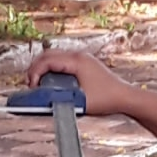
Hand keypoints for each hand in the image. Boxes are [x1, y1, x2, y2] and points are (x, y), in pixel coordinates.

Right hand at [27, 45, 146, 121]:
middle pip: (48, 55)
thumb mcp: (79, 101)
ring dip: (43, 68)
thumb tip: (40, 98)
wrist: (126, 98)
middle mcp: (79, 56)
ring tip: (37, 84)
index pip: (47, 60)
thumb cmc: (107, 100)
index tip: (31, 87)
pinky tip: (50, 82)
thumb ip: (58, 98)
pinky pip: (62, 62)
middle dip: (35, 68)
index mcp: (77, 61)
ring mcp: (82, 59)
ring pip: (54, 57)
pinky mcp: (85, 64)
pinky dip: (52, 69)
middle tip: (30, 85)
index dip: (34, 72)